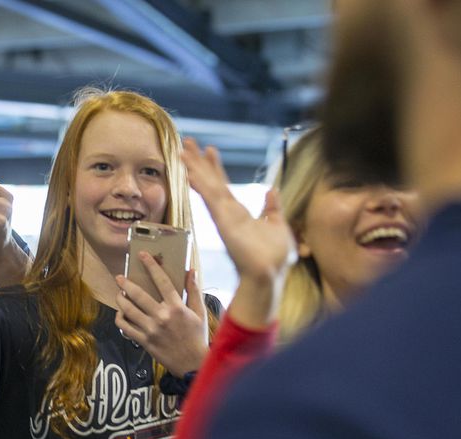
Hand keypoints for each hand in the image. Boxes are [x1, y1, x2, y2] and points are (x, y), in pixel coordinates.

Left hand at [115, 253, 207, 375]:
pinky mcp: (144, 341)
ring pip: (128, 310)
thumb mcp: (199, 312)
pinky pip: (125, 327)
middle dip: (126, 283)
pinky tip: (121, 313)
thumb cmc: (197, 336)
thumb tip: (191, 270)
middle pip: (138, 295)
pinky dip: (120, 318)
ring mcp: (151, 330)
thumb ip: (194, 290)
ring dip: (120, 300)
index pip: (162, 281)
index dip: (151, 266)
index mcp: (177, 307)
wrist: (193, 364)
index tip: (142, 255)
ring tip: (119, 294)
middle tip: (119, 277)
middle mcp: (162, 317)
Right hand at [181, 138, 294, 328]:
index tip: (209, 149)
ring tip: (183, 149)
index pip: (224, 185)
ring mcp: (223, 215)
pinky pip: (210, 197)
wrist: (269, 274)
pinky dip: (200, 183)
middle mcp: (227, 212)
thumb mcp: (278, 225)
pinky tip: (189, 171)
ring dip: (194, 167)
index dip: (216, 167)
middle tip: (187, 142)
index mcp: (238, 212)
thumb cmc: (274, 256)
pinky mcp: (223, 220)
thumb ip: (272, 208)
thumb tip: (271, 190)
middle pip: (210, 181)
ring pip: (207, 185)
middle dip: (199, 162)